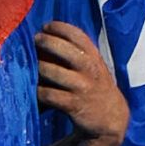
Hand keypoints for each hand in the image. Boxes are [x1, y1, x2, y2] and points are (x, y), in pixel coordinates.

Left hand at [36, 22, 126, 142]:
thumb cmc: (96, 88)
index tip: (46, 26)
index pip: (77, 35)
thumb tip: (50, 39)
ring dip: (39, 67)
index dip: (59, 27)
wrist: (110, 119)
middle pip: (63, 49)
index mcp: (94, 58)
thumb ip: (78, 54)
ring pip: (51, 71)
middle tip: (36, 40)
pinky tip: (36, 90)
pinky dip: (39, 91)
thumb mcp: (94, 67)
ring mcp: (81, 87)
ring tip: (33, 67)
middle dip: (46, 42)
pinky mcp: (73, 105)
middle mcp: (89, 70)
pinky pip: (48, 94)